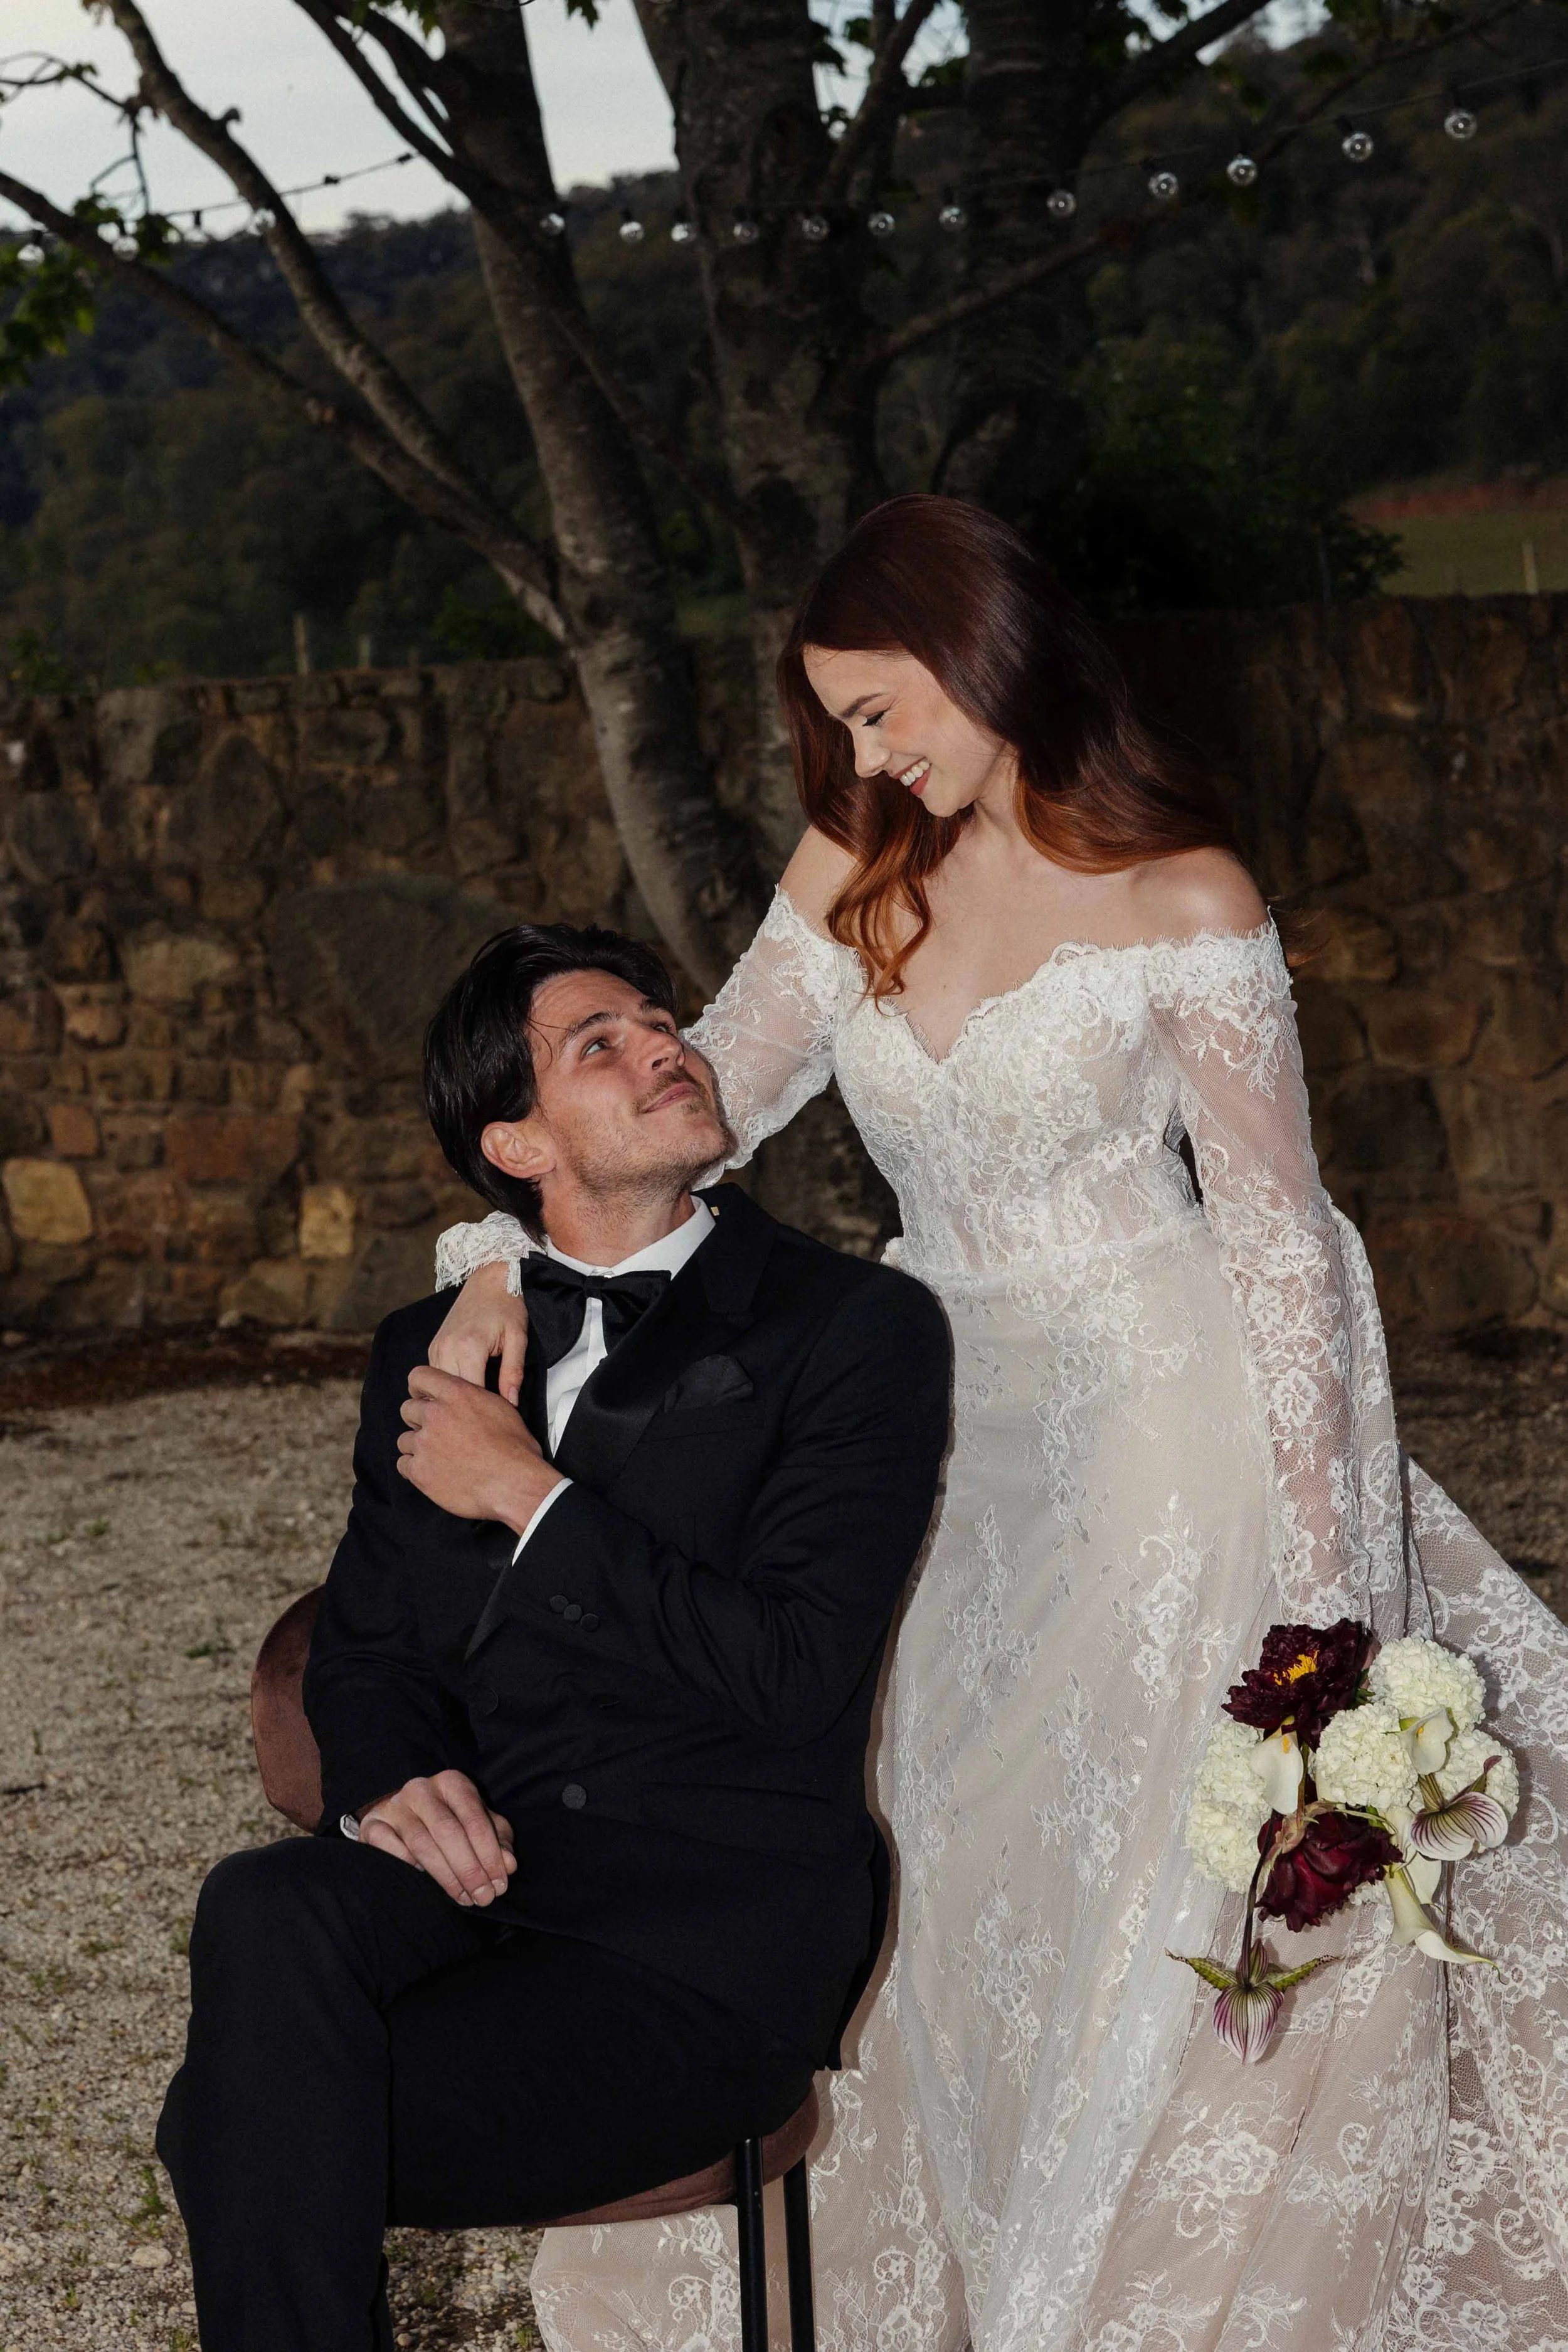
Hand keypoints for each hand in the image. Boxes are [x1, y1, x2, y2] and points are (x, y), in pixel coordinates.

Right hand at [357, 1770, 516, 1906]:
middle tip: (482, 1898)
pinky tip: (425, 1885)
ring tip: (462, 1898)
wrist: (401, 1816)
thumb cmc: (450, 1822)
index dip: (490, 1854)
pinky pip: (389, 1849)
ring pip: (421, 1844)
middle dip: (469, 1869)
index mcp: (452, 1783)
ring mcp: (394, 1806)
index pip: (474, 1818)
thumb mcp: (478, 1825)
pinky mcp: (372, 1825)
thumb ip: (498, 1841)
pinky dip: (408, 1868)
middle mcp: (422, 1789)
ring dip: (445, 1876)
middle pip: (449, 1831)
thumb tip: (510, 1864)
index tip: (499, 1884)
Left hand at [398, 1363, 562, 1531]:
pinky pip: (403, 1465)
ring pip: (404, 1440)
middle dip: (419, 1421)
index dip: (419, 1388)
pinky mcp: (420, 1471)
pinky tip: (433, 1474)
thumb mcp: (501, 1410)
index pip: (419, 1376)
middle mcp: (435, 1415)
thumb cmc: (515, 1449)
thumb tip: (469, 1399)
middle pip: (407, 1410)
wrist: (514, 1484)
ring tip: (439, 1458)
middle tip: (437, 1434)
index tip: (424, 1399)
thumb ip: (475, 1399)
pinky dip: (415, 1470)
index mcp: (456, 1394)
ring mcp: (424, 1444)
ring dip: (418, 1448)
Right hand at [430, 1261, 528, 1405]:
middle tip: (485, 1413)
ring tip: (473, 1403)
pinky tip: (464, 1387)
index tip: (496, 1413)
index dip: (483, 1408)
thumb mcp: (517, 1339)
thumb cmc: (506, 1306)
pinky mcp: (434, 1346)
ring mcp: (436, 1347)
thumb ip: (512, 1373)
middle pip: (451, 1393)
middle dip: (467, 1406)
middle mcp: (447, 1349)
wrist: (490, 1280)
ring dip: (454, 1396)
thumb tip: (511, 1402)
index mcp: (469, 1348)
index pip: (470, 1393)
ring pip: (440, 1386)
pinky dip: (448, 1384)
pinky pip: (436, 1375)